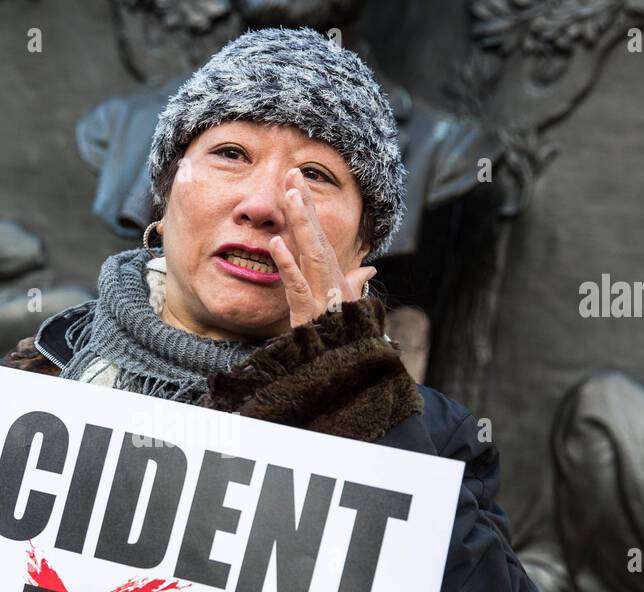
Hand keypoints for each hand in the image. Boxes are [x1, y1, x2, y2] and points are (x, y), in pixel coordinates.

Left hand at [267, 168, 376, 328]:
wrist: (346, 366)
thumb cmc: (345, 335)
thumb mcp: (348, 306)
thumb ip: (355, 283)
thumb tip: (368, 269)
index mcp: (334, 275)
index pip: (319, 235)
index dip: (309, 208)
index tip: (296, 181)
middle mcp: (330, 279)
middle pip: (316, 235)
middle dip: (305, 204)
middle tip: (293, 173)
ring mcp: (321, 294)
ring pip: (311, 253)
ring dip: (301, 223)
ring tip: (291, 196)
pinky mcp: (308, 313)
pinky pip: (296, 285)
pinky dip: (287, 264)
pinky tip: (275, 243)